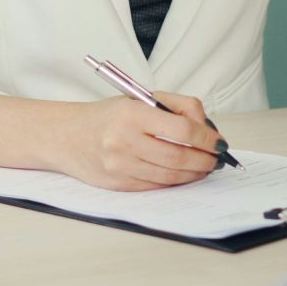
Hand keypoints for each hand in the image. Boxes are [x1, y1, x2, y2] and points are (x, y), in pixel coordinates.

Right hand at [53, 93, 225, 191]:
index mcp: (132, 113)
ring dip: (194, 173)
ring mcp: (119, 165)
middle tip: (217, 159)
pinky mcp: (117, 184)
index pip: (181, 128)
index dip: (206, 138)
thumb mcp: (140, 99)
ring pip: (169, 175)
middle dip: (204, 160)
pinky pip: (155, 186)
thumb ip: (178, 107)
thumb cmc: (109, 116)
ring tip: (205, 167)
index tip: (219, 142)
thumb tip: (209, 129)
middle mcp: (124, 140)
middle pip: (178, 155)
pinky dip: (175, 181)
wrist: (67, 137)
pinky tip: (184, 175)